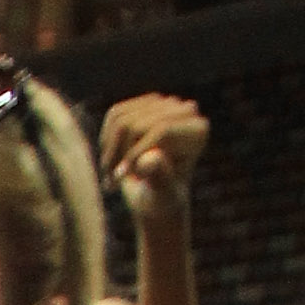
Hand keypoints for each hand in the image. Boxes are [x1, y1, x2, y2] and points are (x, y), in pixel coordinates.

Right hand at [98, 92, 207, 215]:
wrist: (154, 198)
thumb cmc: (161, 201)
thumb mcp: (161, 196)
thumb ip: (159, 178)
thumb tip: (148, 159)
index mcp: (198, 132)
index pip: (160, 130)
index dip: (134, 154)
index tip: (120, 178)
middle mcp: (185, 111)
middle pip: (135, 124)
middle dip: (120, 155)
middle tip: (114, 181)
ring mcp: (165, 104)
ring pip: (120, 119)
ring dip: (110, 151)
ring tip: (113, 175)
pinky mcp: (144, 103)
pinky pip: (114, 115)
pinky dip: (106, 142)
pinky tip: (113, 160)